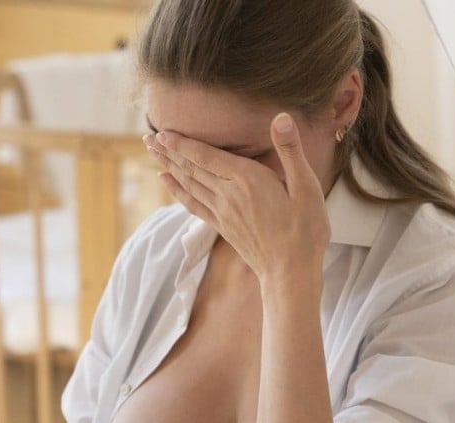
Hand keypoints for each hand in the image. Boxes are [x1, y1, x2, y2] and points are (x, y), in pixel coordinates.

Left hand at [145, 113, 331, 288]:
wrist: (290, 272)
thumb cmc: (305, 230)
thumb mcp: (306, 187)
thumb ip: (290, 151)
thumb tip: (281, 118)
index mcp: (248, 180)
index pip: (206, 156)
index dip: (183, 143)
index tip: (162, 131)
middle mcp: (228, 195)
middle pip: (192, 168)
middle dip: (169, 150)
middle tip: (147, 137)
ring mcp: (222, 212)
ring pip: (189, 184)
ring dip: (169, 165)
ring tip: (152, 152)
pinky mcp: (222, 226)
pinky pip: (193, 204)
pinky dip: (177, 191)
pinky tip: (167, 181)